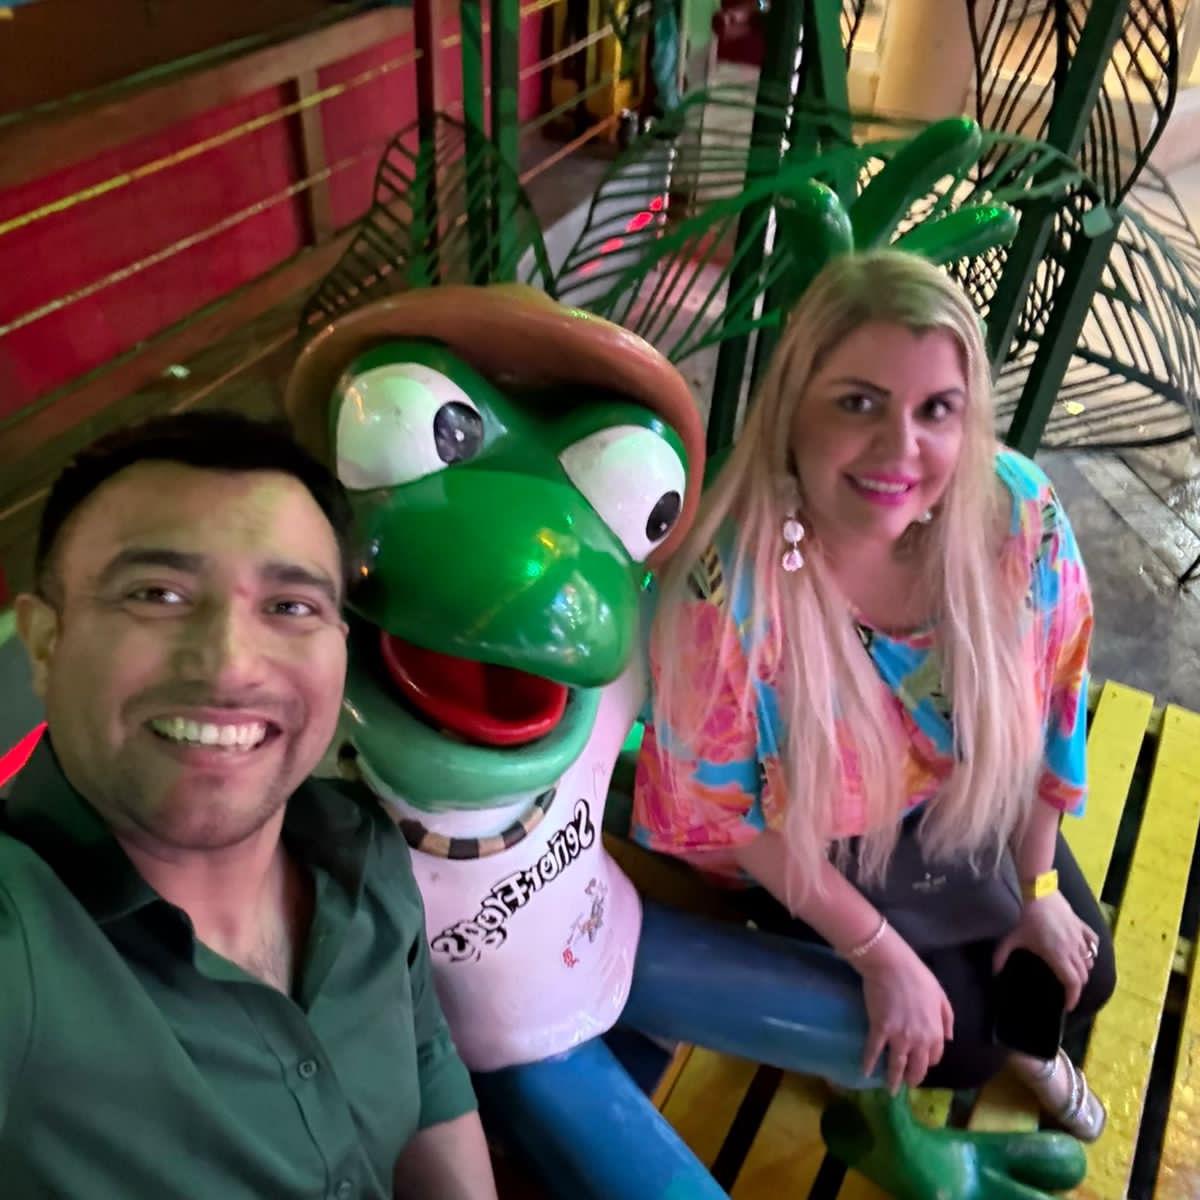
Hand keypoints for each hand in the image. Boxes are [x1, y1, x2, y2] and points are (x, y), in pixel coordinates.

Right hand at [857, 931, 954, 1093]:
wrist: (891, 964)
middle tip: (906, 1084)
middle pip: (917, 1067)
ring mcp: (898, 1036)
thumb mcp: (940, 995)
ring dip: (893, 1080)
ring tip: (890, 1090)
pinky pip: (874, 1051)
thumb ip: (947, 1018)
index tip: (920, 1064)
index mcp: (935, 1032)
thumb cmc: (916, 975)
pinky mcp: (879, 1030)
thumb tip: (948, 1039)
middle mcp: (919, 1039)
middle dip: (912, 1079)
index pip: (934, 1057)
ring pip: (897, 1065)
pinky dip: (869, 1063)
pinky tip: (866, 1072)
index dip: (927, 1063)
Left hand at [992, 891, 1097, 1009]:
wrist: (1040, 894)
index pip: (1073, 983)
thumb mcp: (1013, 938)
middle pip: (1083, 976)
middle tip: (1067, 989)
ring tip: (1073, 973)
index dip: (1073, 997)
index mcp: (1058, 956)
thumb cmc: (1027, 918)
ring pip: (1089, 961)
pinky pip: (1094, 943)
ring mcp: (1080, 938)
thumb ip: (1002, 955)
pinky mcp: (1083, 927)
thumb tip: (994, 971)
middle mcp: (1073, 950)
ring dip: (1083, 970)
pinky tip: (1085, 953)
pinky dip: (1091, 952)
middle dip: (1076, 986)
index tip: (1068, 1005)